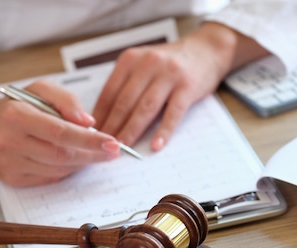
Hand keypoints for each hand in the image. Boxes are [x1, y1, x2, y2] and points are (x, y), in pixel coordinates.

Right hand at [0, 80, 120, 185]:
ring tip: (95, 154)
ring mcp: (9, 164)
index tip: (112, 143)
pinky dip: (66, 170)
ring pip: (57, 169)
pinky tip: (74, 160)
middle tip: (113, 151)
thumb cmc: (12, 105)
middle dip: (92, 155)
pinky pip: (48, 178)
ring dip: (81, 163)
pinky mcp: (12, 178)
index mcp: (15, 116)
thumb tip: (88, 123)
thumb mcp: (38, 90)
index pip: (60, 132)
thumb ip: (65, 101)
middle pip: (62, 155)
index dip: (90, 140)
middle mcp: (9, 143)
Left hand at [93, 22, 268, 151]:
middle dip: (112, 126)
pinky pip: (173, 113)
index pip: (109, 92)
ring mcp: (169, 74)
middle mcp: (148, 64)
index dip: (100, 115)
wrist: (205, 49)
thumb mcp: (142, 65)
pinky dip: (163, 131)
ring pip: (145, 108)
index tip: (91, 134)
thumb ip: (125, 85)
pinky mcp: (188, 87)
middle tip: (103, 146)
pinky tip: (155, 145)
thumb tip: (102, 116)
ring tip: (123, 147)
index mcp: (131, 60)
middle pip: (125, 101)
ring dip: (132, 130)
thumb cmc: (168, 63)